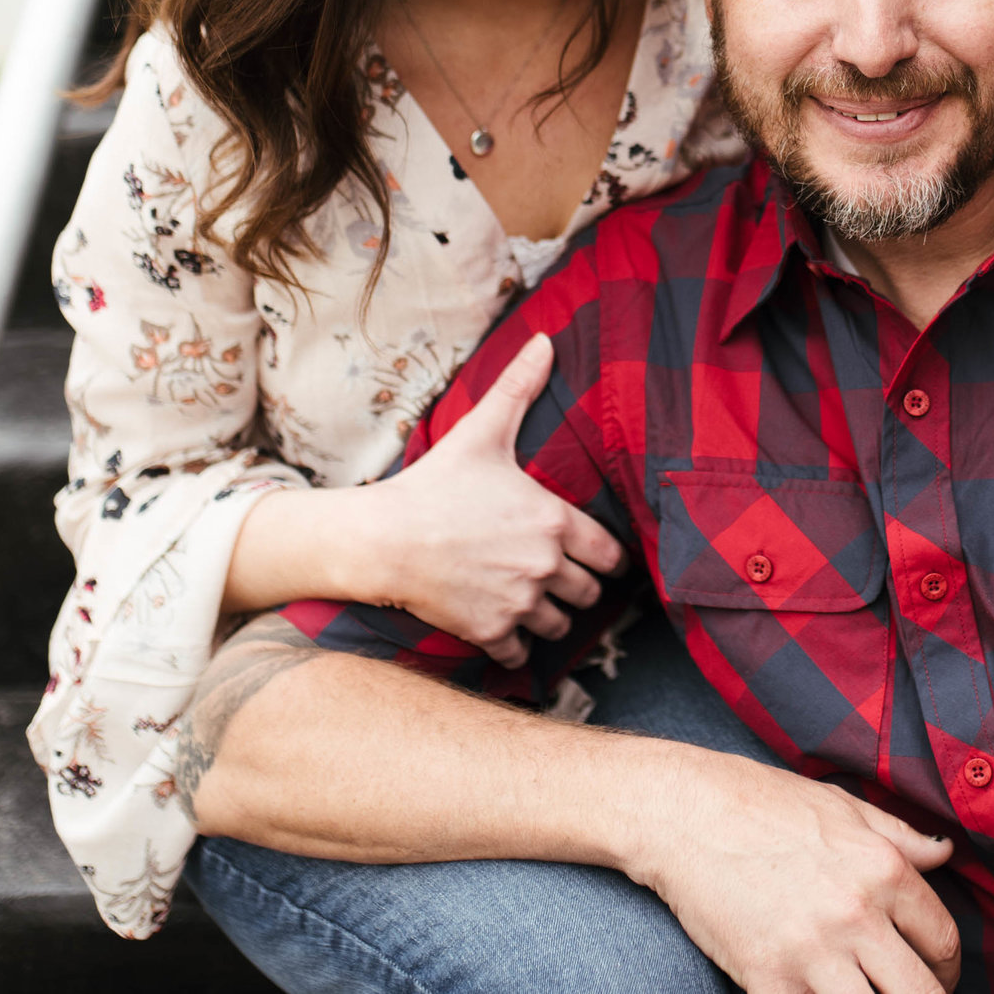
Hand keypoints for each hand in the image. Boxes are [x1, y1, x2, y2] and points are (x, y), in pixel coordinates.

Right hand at [321, 333, 626, 665]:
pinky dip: (514, 646)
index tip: (595, 558)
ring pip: (559, 625)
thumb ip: (520, 388)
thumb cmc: (435, 484)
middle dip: (577, 587)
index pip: (610, 556)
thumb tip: (544, 340)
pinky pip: (520, 654)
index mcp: (554, 521)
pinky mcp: (490, 632)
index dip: (605, 558)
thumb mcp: (483, 432)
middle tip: (556, 577)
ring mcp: (519, 603)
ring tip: (528, 599)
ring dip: (549, 616)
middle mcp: (545, 567)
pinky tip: (500, 626)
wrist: (383, 539)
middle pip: (589, 594)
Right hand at [623, 747, 962, 993]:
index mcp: (883, 869)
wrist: (682, 812)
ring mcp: (811, 952)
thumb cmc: (761, 802)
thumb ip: (900, 836)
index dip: (948, 969)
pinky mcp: (766, 980)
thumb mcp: (842, 806)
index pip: (944, 941)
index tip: (936, 976)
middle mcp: (856, 913)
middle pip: (922, 992)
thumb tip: (945, 852)